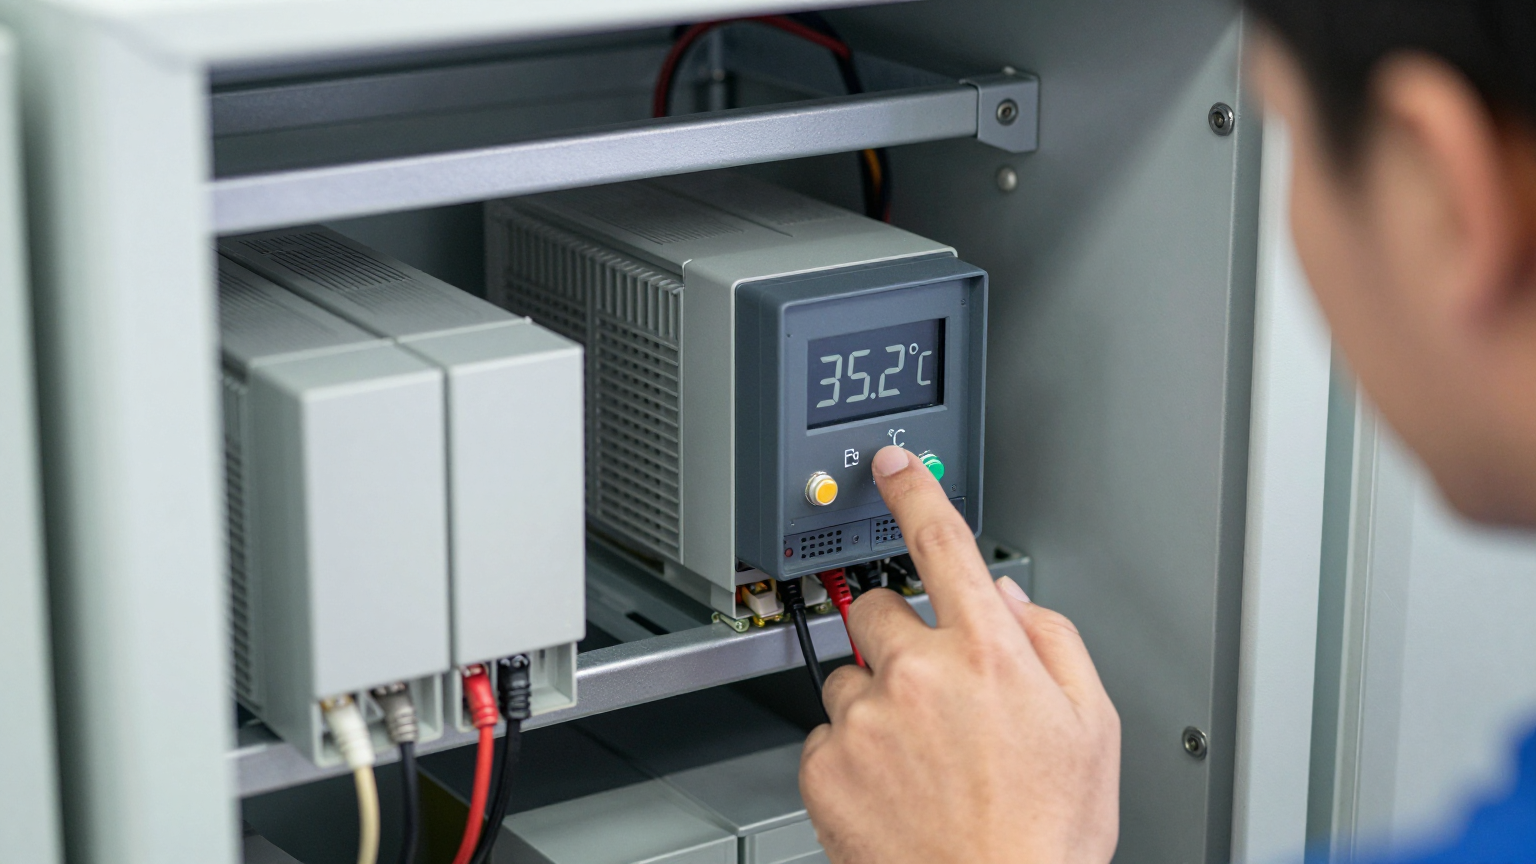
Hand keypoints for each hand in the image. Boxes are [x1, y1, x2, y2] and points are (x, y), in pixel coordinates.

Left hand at [799, 446, 1119, 863]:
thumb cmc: (1047, 832)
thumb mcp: (1091, 725)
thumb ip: (1052, 640)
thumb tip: (1008, 598)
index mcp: (987, 652)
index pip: (942, 543)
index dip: (915, 491)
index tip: (892, 466)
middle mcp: (918, 674)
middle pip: (878, 611)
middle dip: (899, 639)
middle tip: (932, 696)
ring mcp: (865, 720)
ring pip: (849, 678)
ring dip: (874, 703)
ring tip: (918, 760)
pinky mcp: (825, 767)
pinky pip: (824, 736)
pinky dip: (850, 755)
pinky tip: (892, 788)